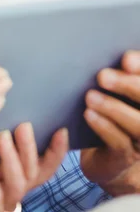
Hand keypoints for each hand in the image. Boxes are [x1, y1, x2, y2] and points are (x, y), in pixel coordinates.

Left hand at [0, 123, 68, 211]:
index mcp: (8, 181)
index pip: (41, 169)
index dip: (54, 152)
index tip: (60, 129)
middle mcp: (8, 195)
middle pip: (33, 174)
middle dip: (31, 148)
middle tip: (23, 125)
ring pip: (18, 185)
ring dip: (12, 158)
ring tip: (1, 136)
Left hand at [81, 50, 139, 195]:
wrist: (100, 151)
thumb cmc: (110, 111)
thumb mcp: (114, 90)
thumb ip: (121, 74)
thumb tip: (123, 59)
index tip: (126, 61)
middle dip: (129, 86)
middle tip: (102, 76)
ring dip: (114, 108)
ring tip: (90, 96)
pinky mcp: (126, 157)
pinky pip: (120, 143)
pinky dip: (104, 127)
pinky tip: (89, 114)